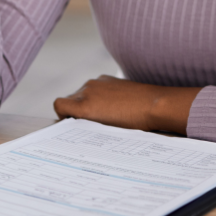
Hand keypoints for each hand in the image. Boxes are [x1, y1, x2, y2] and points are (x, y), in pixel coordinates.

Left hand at [53, 75, 201, 133]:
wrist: (154, 105)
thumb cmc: (146, 109)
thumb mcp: (126, 102)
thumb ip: (112, 106)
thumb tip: (105, 120)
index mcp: (103, 82)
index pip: (83, 96)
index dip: (80, 110)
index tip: (88, 122)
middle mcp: (92, 84)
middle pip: (73, 101)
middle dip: (77, 116)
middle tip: (88, 132)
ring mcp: (86, 92)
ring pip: (67, 105)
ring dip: (73, 118)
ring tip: (86, 132)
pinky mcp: (84, 105)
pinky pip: (61, 107)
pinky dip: (63, 118)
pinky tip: (73, 131)